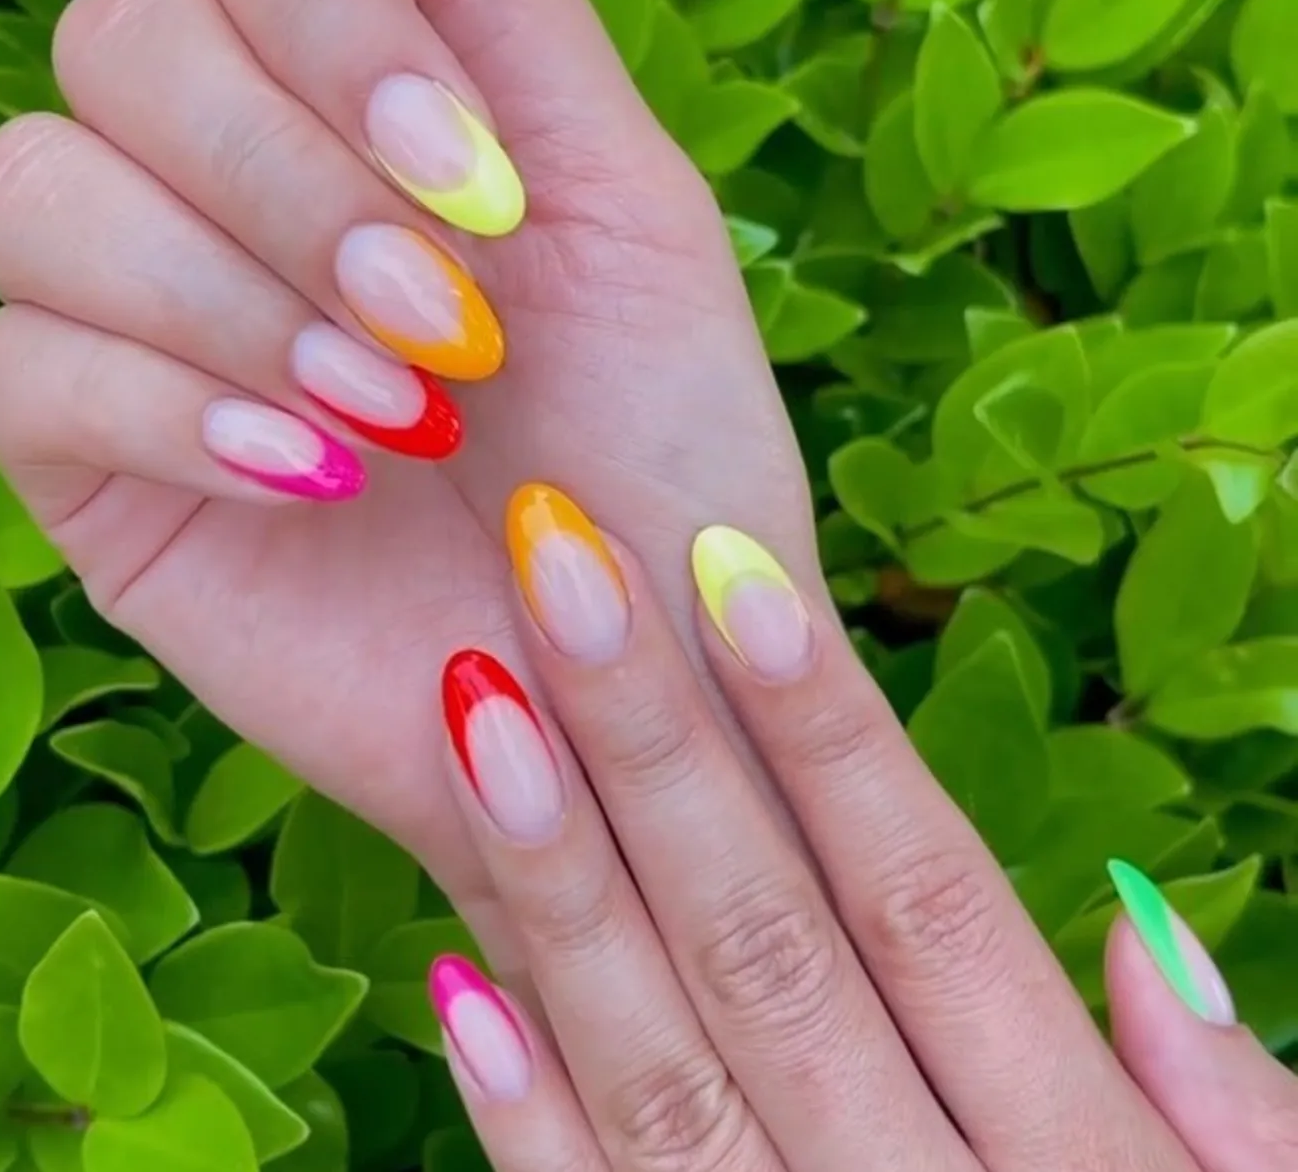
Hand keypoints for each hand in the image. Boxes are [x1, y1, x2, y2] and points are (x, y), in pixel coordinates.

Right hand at [0, 0, 811, 972]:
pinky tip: (308, 474)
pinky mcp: (88, 461)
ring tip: (392, 413)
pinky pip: (22, 363)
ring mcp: (137, 317)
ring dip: (228, 289)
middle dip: (291, 174)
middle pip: (124, 38)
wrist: (634, 669)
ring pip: (34, 185)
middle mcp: (224, 178)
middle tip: (444, 320)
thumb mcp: (618, 191)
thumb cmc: (653, 435)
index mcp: (354, 97)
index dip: (345, 30)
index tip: (482, 186)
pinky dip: (168, 400)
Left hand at [432, 487, 1297, 1171]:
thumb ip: (1229, 1115)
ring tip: (477, 697)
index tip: (734, 567)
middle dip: (655, 739)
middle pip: (772, 939)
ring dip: (560, 877)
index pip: (930, 898)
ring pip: (664, 1062)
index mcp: (1074, 1167)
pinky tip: (452, 973)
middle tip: (560, 559)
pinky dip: (526, 1117)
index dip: (830, 727)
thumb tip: (1142, 921)